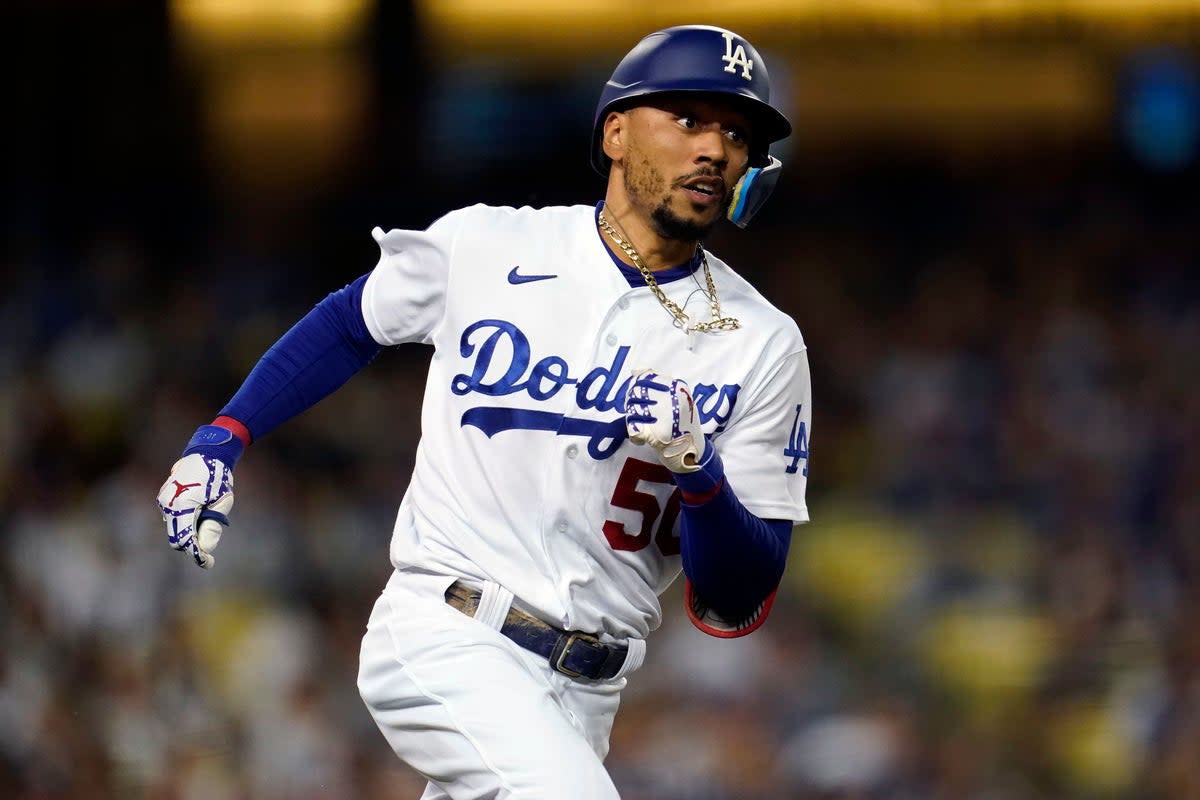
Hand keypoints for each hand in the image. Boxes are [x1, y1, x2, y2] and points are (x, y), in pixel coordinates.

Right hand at [156, 453, 234, 568]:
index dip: (196, 554)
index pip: (185, 539)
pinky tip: (199, 507)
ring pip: (175, 528)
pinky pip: (174, 518)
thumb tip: (204, 549)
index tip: (208, 563)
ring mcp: (163, 500)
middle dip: (192, 545)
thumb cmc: (218, 476)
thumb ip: (212, 526)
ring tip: (208, 513)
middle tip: (210, 549)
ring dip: (189, 530)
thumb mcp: (222, 502)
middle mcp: (167, 504)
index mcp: (182, 505)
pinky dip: (185, 521)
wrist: (205, 453)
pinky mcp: (163, 498)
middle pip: (176, 538)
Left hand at [624, 369, 706, 472]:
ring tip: (643, 426)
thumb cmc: (682, 423)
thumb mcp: (678, 398)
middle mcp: (672, 399)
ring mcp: (666, 416)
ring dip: (633, 419)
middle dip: (632, 404)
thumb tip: (636, 370)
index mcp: (677, 387)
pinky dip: (635, 435)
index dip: (636, 388)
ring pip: (632, 410)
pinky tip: (642, 439)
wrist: (694, 452)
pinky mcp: (658, 434)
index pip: (644, 379)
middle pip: (635, 393)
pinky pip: (633, 429)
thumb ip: (659, 383)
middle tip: (639, 415)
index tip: (639, 399)